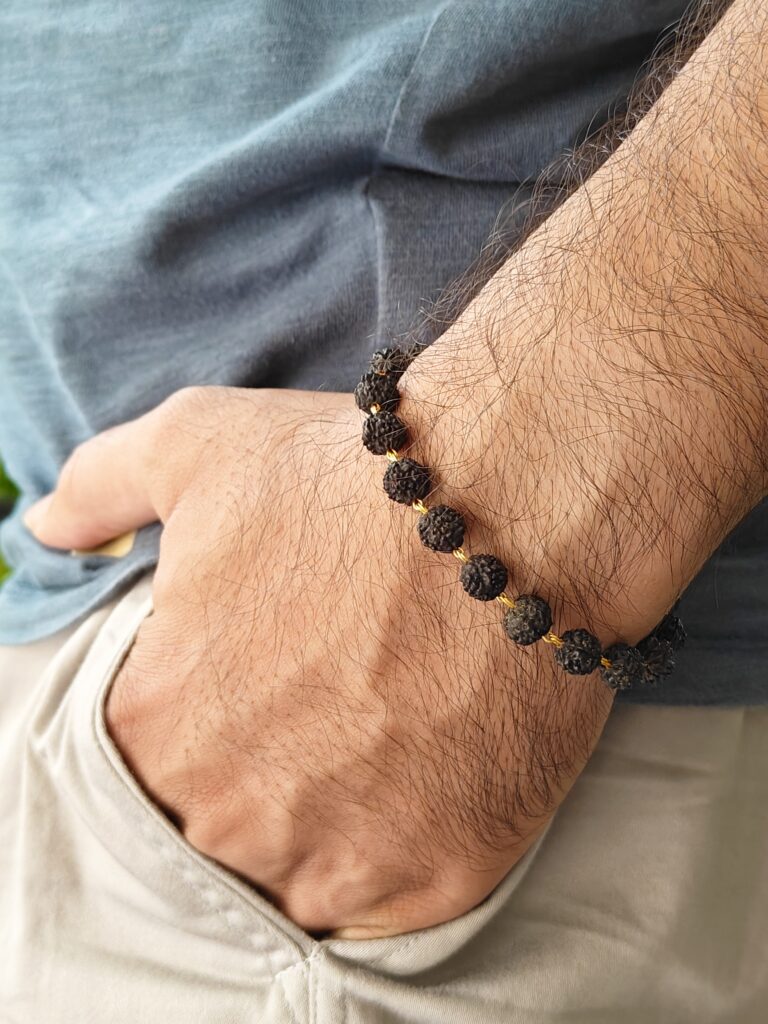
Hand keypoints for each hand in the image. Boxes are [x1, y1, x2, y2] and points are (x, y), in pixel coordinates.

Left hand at [24, 384, 612, 937]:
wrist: (516, 502)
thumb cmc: (347, 478)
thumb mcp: (195, 443)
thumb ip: (100, 488)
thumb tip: (47, 527)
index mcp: (156, 721)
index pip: (144, 766)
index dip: (201, 722)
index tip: (255, 685)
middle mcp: (229, 811)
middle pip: (215, 830)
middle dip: (255, 777)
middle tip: (322, 708)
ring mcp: (335, 854)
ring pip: (294, 877)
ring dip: (322, 824)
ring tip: (374, 740)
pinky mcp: (432, 877)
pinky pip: (384, 904)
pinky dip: (392, 852)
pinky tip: (417, 777)